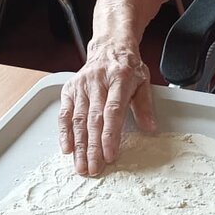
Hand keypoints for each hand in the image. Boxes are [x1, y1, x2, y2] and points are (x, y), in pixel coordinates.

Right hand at [59, 42, 156, 175]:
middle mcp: (97, 82)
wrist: (110, 46)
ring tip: (80, 165)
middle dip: (92, 147)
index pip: (113, 111)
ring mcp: (81, 86)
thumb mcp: (143, 82)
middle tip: (93, 168)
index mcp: (119, 79)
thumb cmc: (128, 67)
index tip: (110, 155)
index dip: (110, 135)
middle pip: (93, 120)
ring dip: (78, 145)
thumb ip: (145, 106)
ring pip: (78, 120)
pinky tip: (66, 148)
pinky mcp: (70, 89)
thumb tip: (150, 128)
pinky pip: (65, 113)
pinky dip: (64, 132)